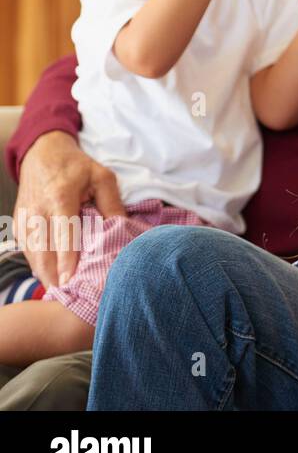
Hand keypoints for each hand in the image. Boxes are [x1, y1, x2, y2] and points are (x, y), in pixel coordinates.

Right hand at [13, 131, 124, 286]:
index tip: (70, 281)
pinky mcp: (20, 223)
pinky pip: (27, 250)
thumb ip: (112, 204)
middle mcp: (38, 210)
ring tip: (60, 295)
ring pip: (32, 253)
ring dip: (44, 274)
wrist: (42, 153)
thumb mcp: (102, 177)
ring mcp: (25, 218)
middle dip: (53, 276)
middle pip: (43, 250)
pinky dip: (37, 265)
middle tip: (67, 298)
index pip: (63, 233)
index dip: (66, 259)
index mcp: (60, 197)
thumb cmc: (76, 167)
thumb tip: (123, 230)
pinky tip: (49, 279)